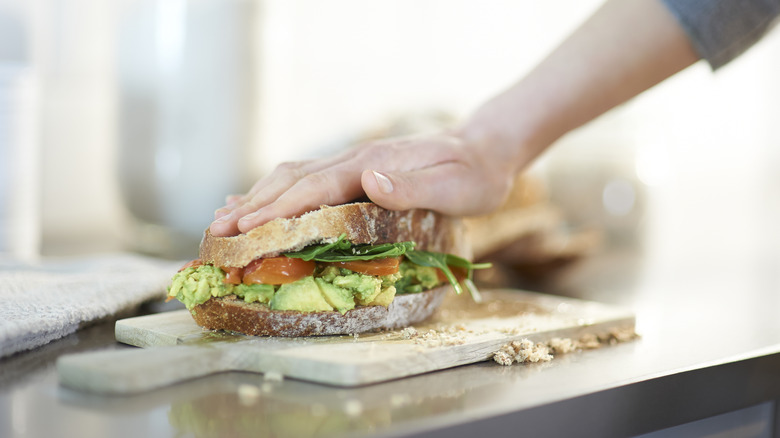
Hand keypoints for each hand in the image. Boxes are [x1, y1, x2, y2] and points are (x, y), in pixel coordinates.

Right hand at [209, 131, 516, 235]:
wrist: (484, 149)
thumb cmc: (474, 175)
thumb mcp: (456, 186)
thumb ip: (414, 185)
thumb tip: (369, 180)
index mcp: (371, 164)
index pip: (313, 188)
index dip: (275, 210)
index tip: (242, 229)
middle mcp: (355, 159)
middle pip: (292, 181)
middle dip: (252, 207)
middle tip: (216, 234)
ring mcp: (353, 163)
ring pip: (293, 178)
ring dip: (257, 199)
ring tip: (224, 221)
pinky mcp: (356, 172)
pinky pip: (307, 181)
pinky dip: (277, 194)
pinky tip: (261, 205)